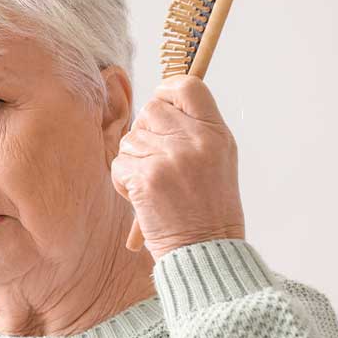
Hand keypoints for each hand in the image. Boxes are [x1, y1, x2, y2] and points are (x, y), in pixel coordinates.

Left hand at [110, 74, 246, 261]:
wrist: (206, 251)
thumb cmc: (209, 208)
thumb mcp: (219, 159)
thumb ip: (196, 129)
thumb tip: (161, 103)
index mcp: (216, 133)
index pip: (188, 86)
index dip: (167, 91)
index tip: (162, 104)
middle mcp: (195, 141)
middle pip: (150, 110)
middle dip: (145, 132)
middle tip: (157, 161)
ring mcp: (170, 158)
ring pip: (130, 139)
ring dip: (134, 161)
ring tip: (156, 186)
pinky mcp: (146, 178)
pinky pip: (119, 164)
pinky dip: (124, 182)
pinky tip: (144, 198)